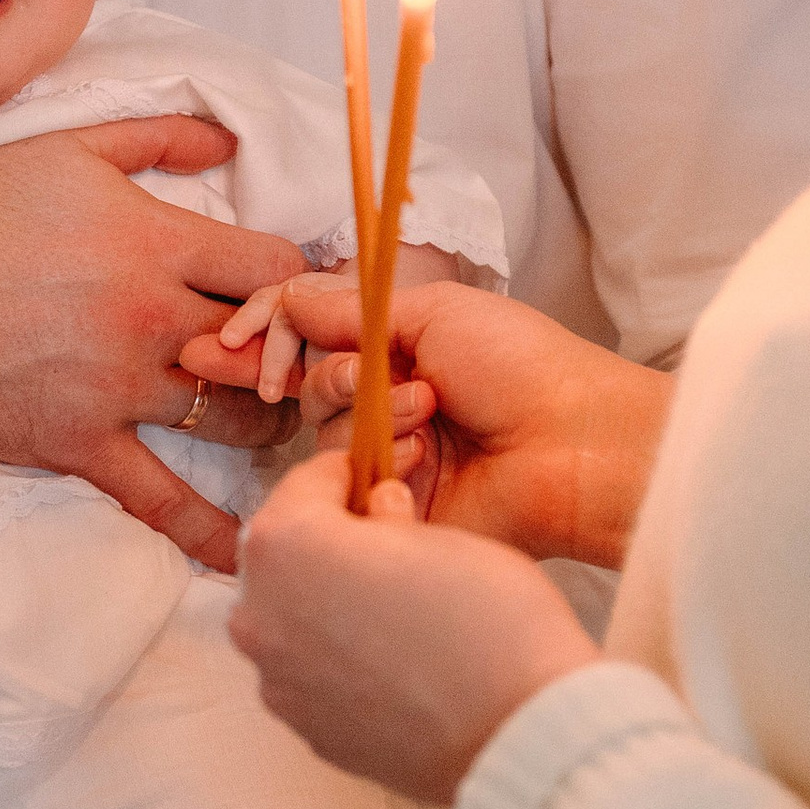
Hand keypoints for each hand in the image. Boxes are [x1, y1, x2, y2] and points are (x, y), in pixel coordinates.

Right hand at [0, 121, 302, 571]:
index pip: (274, 268)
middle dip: (295, 356)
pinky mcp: (76, 443)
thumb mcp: (62, 149)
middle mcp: (148, 317)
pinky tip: (245, 553)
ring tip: (274, 422)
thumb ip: (155, 138)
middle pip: (268, 348)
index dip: (297, 281)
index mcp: (152, 241)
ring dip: (264, 422)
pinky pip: (158, 498)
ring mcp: (114, 387)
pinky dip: (205, 531)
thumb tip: (226, 140)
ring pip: (232, 419)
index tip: (295, 294)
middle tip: (302, 367)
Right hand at [199, 275, 671, 570]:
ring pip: (325, 438)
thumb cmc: (524, 367)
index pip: (313, 337)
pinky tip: (426, 462)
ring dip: (371, 419)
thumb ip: (350, 309)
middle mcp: (393, 403)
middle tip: (383, 379)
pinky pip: (349, 488)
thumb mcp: (435, 312)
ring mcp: (394, 458)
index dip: (270, 335)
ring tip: (430, 417)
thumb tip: (285, 298)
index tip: (233, 338)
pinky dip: (380, 467)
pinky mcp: (397, 510)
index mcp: (404, 350)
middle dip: (336, 378)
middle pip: (311, 389)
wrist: (577, 444)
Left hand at [231, 452, 600, 800]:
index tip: (375, 478)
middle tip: (388, 541)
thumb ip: (388, 518)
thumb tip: (380, 513)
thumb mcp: (443, 534)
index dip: (349, 474)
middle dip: (328, 539)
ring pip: (292, 616)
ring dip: (328, 601)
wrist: (518, 733)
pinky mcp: (304, 727)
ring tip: (393, 606)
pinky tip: (393, 659)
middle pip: (285, 554)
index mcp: (286, 545)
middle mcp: (261, 613)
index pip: (305, 483)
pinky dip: (338, 656)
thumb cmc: (489, 623)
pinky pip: (310, 671)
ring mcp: (277, 679)